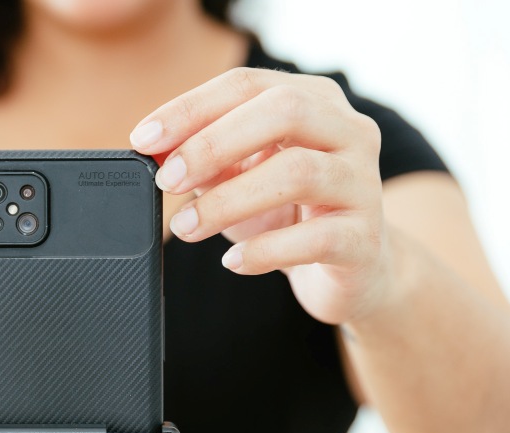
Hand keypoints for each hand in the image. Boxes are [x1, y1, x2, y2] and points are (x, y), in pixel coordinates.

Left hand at [130, 67, 391, 324]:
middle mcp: (348, 132)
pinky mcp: (365, 239)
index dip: (190, 109)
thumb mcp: (242, 179)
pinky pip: (315, 238)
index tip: (144, 140)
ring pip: (298, 172)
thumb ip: (206, 161)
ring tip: (187, 227)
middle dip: (213, 144)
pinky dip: (265, 251)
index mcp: (315, 102)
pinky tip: (233, 261)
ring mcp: (363, 183)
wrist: (353, 271)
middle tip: (168, 180)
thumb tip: (158, 154)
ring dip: (229, 201)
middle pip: (284, 111)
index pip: (248, 85)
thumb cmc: (291, 216)